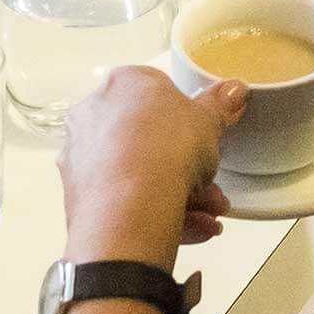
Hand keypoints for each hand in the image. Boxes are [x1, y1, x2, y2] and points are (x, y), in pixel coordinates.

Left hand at [60, 66, 246, 267]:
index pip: (156, 92)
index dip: (185, 118)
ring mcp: (82, 155)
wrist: (130, 205)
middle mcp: (93, 113)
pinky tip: (193, 229)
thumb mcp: (208, 122)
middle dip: (187, 168)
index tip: (204, 142)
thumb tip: (235, 88)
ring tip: (210, 217)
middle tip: (213, 191)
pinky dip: (157, 213)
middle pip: (147, 138)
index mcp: (123, 83)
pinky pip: (124, 199)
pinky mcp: (78, 194)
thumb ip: (220, 105)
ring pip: (137, 173)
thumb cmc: (170, 146)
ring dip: (179, 195)